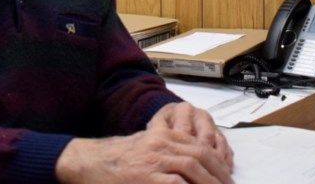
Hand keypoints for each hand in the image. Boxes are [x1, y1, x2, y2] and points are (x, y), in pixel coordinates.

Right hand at [55, 105, 233, 183]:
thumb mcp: (147, 147)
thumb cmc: (117, 159)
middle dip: (218, 174)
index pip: (200, 146)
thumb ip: (168, 152)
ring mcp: (154, 159)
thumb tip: (193, 169)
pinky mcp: (146, 177)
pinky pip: (175, 183)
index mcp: (164, 135)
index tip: (226, 176)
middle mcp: (161, 143)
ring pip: (192, 167)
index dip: (218, 162)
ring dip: (209, 183)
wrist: (88, 162)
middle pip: (200, 156)